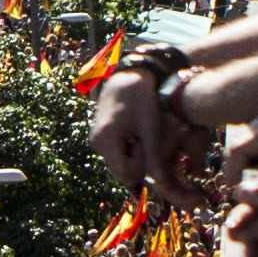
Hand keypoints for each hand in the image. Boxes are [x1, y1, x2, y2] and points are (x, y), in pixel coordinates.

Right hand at [87, 75, 180, 194]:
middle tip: (148, 137)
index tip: (150, 144)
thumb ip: (154, 155)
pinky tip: (137, 131)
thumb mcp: (151, 127)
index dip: (142, 166)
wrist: (129, 74)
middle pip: (121, 170)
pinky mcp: (101, 136)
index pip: (125, 174)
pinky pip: (117, 152)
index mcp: (105, 141)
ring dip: (135, 154)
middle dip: (139, 161)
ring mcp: (97, 140)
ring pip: (120, 161)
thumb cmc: (141, 96)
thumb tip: (161, 182)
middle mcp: (96, 143)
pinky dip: (130, 147)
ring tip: (143, 132)